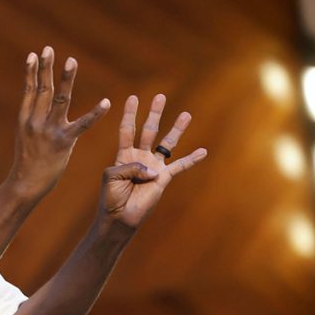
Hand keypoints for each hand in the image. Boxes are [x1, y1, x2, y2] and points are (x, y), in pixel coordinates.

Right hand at [9, 46, 110, 201]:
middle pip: (42, 90)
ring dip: (65, 79)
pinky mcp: (64, 142)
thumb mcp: (24, 136)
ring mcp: (49, 131)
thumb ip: (32, 118)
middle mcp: (35, 122)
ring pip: (59, 99)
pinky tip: (106, 102)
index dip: (31, 72)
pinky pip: (82, 125)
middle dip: (45, 68)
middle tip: (48, 49)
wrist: (27, 183)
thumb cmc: (28, 160)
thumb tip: (36, 101)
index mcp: (25, 119)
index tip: (34, 55)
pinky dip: (95, 113)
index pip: (29, 90)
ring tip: (71, 60)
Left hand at [99, 94, 206, 227]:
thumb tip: (153, 169)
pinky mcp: (163, 178)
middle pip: (148, 131)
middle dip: (154, 114)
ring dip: (176, 130)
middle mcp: (140, 157)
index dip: (130, 114)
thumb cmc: (111, 197)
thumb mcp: (112, 176)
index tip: (133, 98)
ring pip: (167, 144)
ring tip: (186, 114)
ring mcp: (153, 167)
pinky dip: (191, 159)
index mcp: (124, 155)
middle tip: (160, 96)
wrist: (119, 217)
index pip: (127, 130)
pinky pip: (180, 166)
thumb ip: (131, 167)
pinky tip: (202, 151)